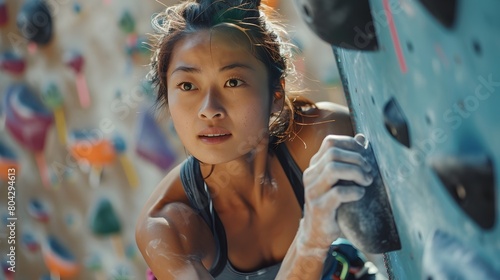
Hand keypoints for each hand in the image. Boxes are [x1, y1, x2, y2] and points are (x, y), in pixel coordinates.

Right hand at [299, 134, 373, 254]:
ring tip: (367, 181)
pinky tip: (360, 194)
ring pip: (333, 169)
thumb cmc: (332, 204)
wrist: (317, 232)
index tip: (365, 155)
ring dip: (356, 173)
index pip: (330, 142)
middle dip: (357, 159)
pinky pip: (338, 193)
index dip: (350, 144)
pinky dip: (354, 191)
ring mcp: (312, 191)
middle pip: (333, 153)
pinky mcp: (319, 207)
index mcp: (315, 165)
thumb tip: (362, 138)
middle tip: (369, 171)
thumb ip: (348, 160)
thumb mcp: (339, 180)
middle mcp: (310, 175)